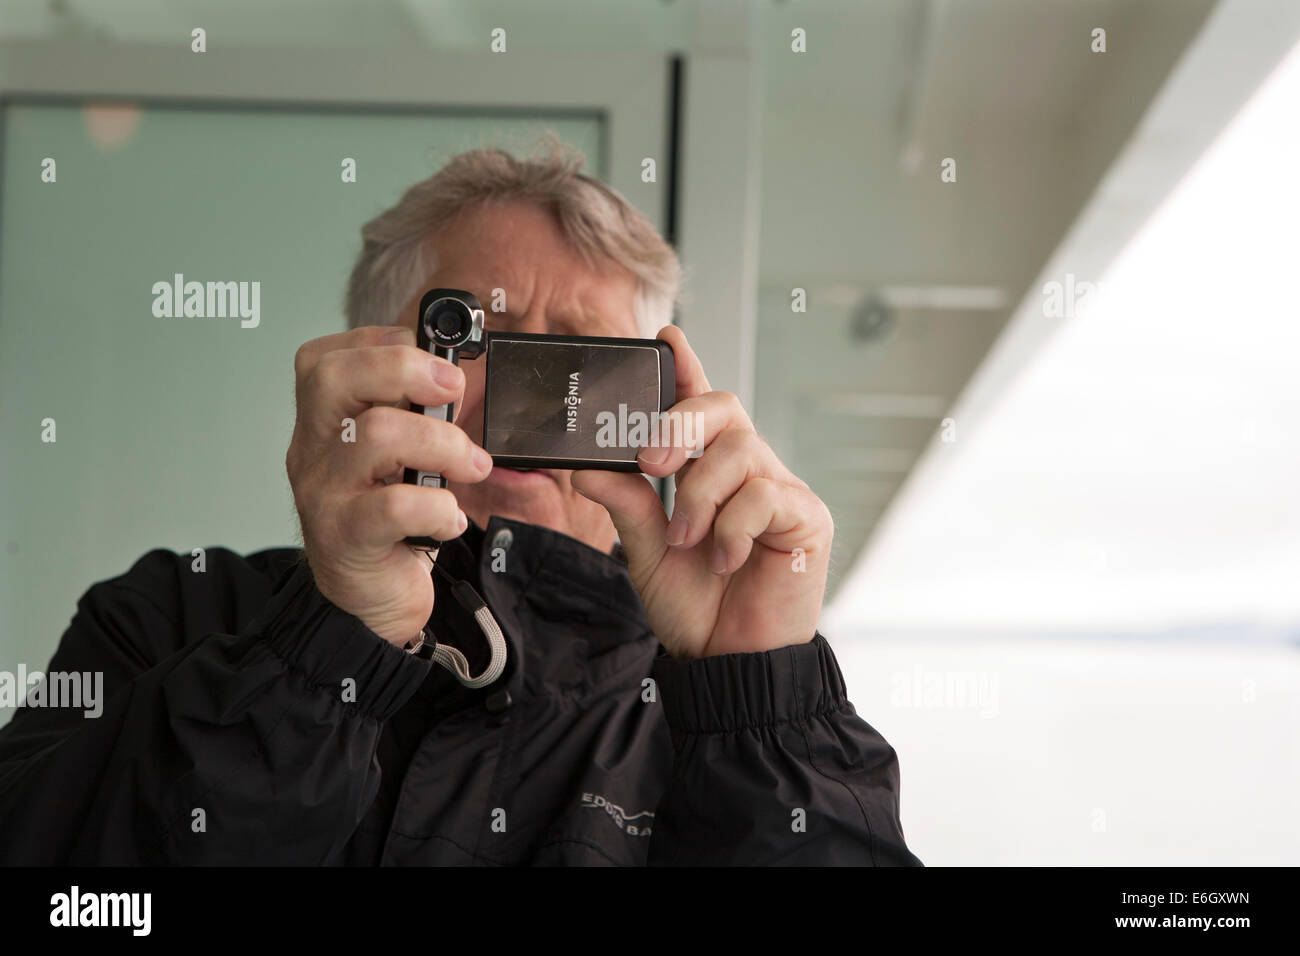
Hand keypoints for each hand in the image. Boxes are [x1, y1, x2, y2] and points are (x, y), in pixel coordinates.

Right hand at [286, 325, 492, 645]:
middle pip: (336, 378)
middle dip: (407, 371)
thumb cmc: (388, 523)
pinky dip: (437, 506)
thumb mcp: (395, 458)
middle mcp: (311, 450)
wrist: (367, 603)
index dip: (386, 345)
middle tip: (455, 391)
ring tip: (472, 465)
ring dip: (444, 443)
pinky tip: (449, 518)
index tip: (437, 363)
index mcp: (322, 421)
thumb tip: (455, 377)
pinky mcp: (344, 538)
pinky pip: (392, 506)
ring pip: (375, 435)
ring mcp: (323, 493)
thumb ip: (412, 416)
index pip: (327, 357)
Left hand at [570, 327, 832, 658]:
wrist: (730, 663)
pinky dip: (732, 527)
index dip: (686, 369)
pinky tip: (724, 559)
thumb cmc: (697, 607)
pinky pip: (765, 495)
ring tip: (689, 540)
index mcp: (711, 472)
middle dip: (679, 423)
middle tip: (650, 462)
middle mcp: (749, 471)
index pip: (699, 408)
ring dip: (700, 495)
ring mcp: (782, 491)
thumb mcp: (648, 550)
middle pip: (723, 407)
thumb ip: (625, 502)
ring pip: (739, 450)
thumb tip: (584, 465)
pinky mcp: (808, 518)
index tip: (666, 338)